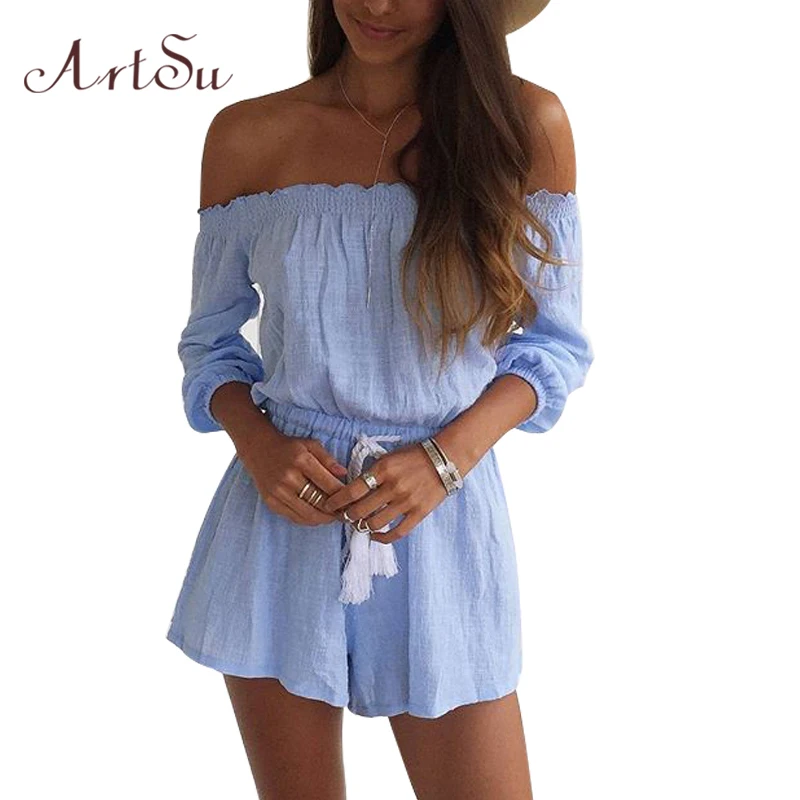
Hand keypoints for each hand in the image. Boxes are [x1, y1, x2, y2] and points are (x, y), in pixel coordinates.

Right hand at [238, 429, 350, 526]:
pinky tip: (318, 517)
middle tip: (347, 513)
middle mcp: (289, 478)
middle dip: (336, 511)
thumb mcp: (311, 445)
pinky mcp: (271, 502)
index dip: (344, 496)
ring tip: (335, 517)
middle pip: (320, 503)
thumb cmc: (289, 447)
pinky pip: (294, 518)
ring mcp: (278, 492)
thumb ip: (329, 459)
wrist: (259, 449)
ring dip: (324, 519)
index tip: (352, 500)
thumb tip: (344, 474)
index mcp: (301, 461)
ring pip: (308, 514)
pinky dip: (309, 520)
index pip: (329, 485)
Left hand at [321, 441, 448, 543]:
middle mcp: (393, 486)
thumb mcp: (388, 457)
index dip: (337, 501)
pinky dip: (382, 537)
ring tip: (359, 524)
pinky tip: (375, 535)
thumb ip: (372, 472)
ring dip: (362, 526)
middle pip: (360, 510)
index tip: (329, 506)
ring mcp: (406, 501)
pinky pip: (397, 532)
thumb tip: (352, 490)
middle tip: (344, 516)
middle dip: (347, 516)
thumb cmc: (414, 456)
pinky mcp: (419, 513)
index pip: (352, 490)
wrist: (445, 459)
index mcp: (383, 469)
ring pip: (375, 523)